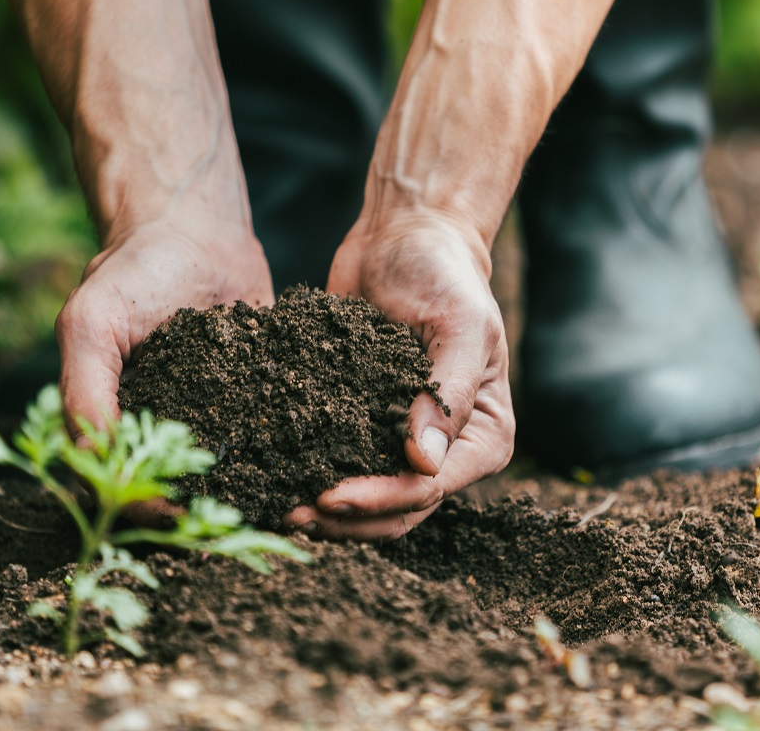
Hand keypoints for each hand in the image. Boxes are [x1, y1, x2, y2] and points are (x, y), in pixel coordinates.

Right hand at [57, 219, 273, 524]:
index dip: (145, 505)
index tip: (174, 515)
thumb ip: (85, 390)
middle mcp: (169, 427)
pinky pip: (275, 435)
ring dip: (253, 494)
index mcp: (120, 422)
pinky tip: (314, 468)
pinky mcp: (261, 398)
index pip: (126, 482)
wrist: (198, 230)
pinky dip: (291, 455)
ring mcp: (217, 416)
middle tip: (235, 527)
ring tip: (281, 512)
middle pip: (182, 488)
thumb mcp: (93, 325)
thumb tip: (93, 460)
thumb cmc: (134, 271)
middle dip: (204, 511)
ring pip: (233, 471)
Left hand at [284, 210, 514, 539]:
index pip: (429, 487)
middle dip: (348, 519)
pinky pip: (342, 467)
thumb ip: (448, 392)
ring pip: (370, 504)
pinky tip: (275, 477)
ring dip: (328, 514)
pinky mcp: (366, 428)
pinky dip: (312, 477)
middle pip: (400, 511)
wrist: (406, 238)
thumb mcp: (461, 325)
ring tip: (281, 508)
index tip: (330, 495)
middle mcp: (449, 452)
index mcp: (484, 437)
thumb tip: (424, 462)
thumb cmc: (444, 275)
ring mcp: (405, 445)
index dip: (381, 499)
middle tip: (293, 515)